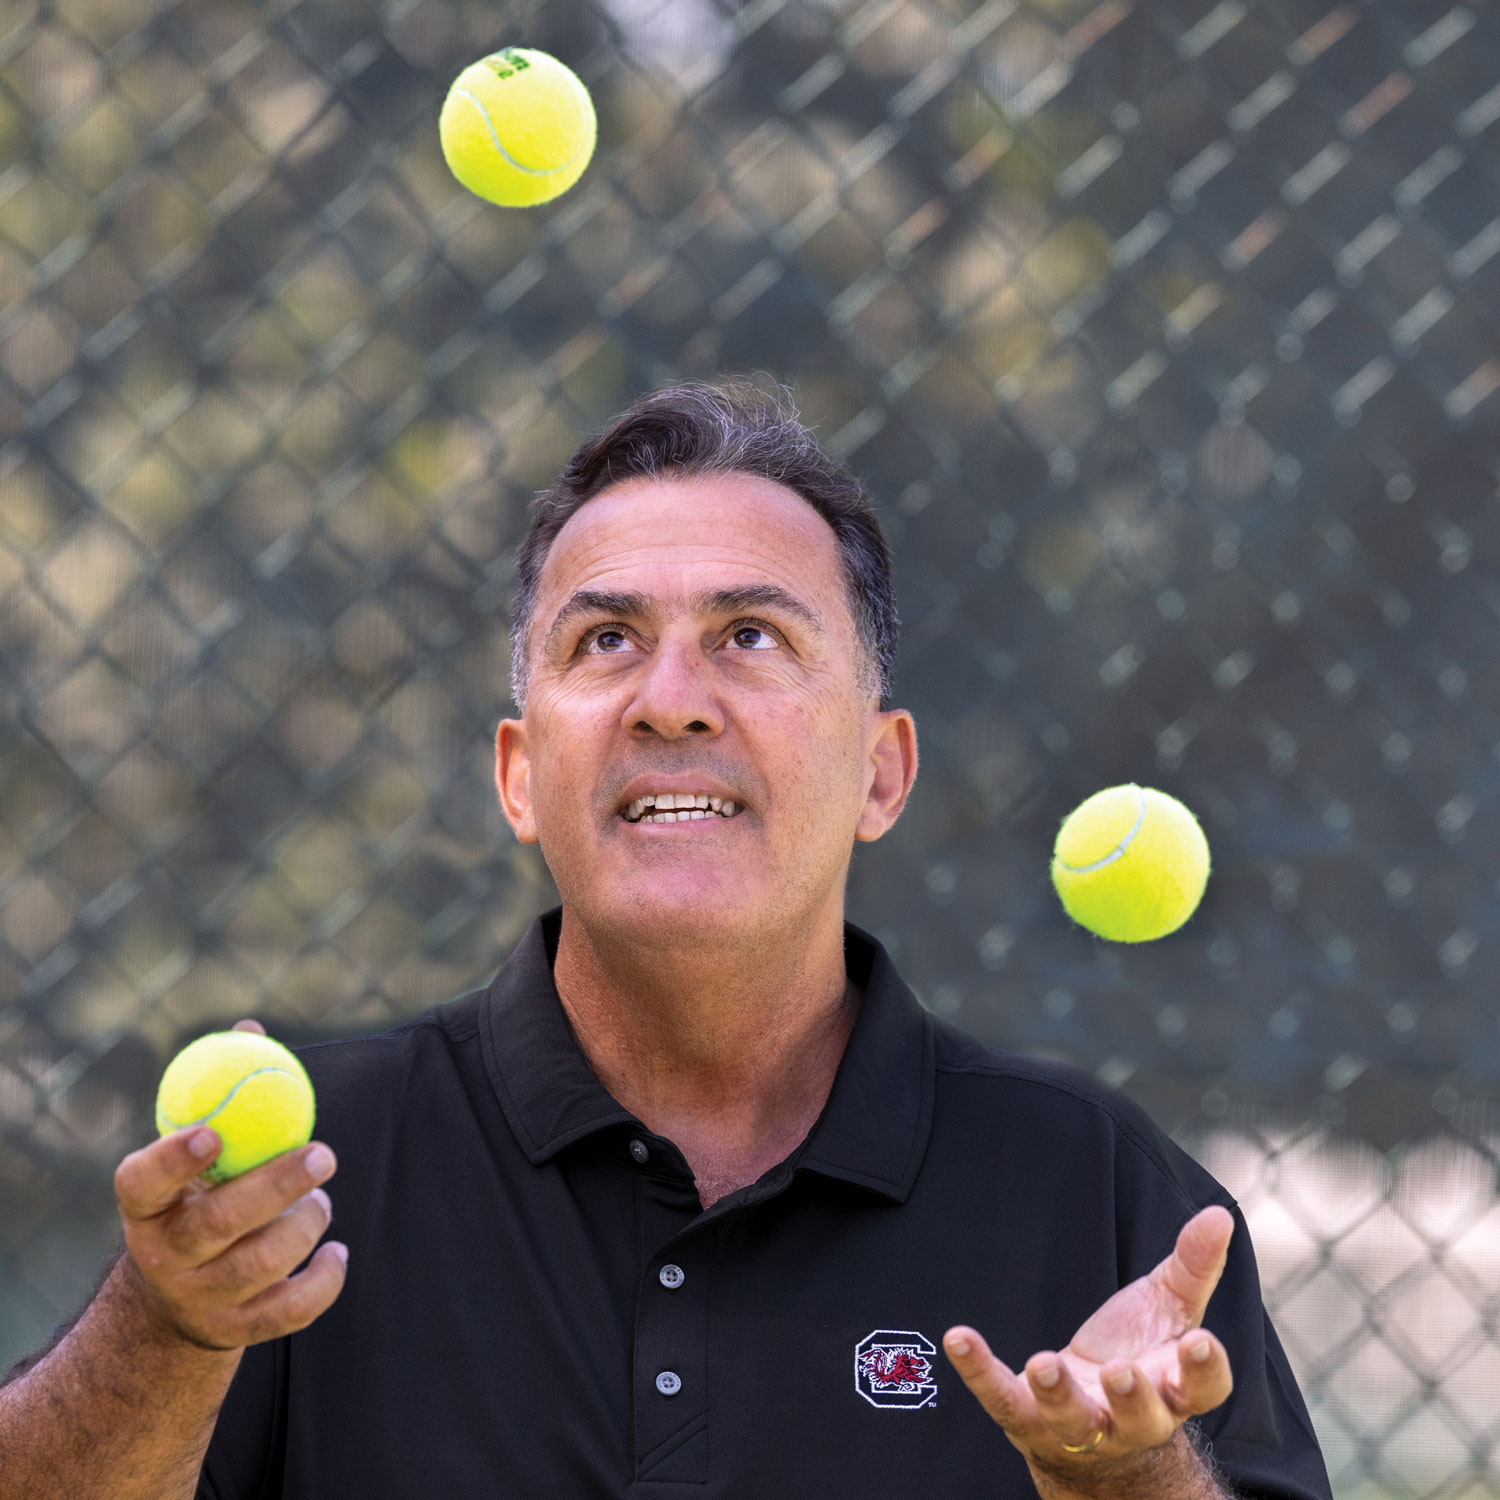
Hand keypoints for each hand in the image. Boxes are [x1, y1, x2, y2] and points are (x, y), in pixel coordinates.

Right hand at [113, 1018, 346, 1351]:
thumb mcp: (196, 1154)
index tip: (213, 1129)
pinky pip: (288, 1312)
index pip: (141, 1183)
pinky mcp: (236, 1330)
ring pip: (259, 1263)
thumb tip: (251, 1028)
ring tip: (320, 1200)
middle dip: (277, 1185)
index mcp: (146, 1206)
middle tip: (324, 1152)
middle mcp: (163, 1255)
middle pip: (218, 1223)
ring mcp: (199, 1298)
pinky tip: (334, 1253)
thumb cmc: (199, 1198)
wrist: (179, 1296)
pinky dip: (323, 1282)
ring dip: (305, 1224)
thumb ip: (221, 1096)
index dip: (171, 1159)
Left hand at [942, 1205, 1234, 1483]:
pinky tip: (959, 1338)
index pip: (1202, 1389)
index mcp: (1174, 1391)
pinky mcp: (1027, 1420)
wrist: (1097, 1433)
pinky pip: (1001, 1398)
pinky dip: (979, 1371)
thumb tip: (1220, 1214)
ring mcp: (1078, 1426)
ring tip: (1043, 1364)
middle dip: (1131, 1397)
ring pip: (1072, 1420)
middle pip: (1140, 1417)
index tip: (1202, 1341)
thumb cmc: (1141, 1359)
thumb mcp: (1168, 1311)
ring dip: (1057, 1395)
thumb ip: (1193, 1266)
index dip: (1205, 1370)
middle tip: (1120, 1371)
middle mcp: (1133, 1420)